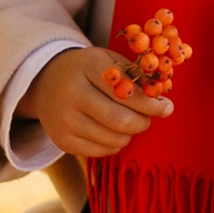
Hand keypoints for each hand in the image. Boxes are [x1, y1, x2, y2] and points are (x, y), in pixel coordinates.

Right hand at [15, 46, 173, 158]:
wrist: (46, 82)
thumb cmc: (87, 70)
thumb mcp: (107, 61)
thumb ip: (134, 76)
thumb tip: (161, 99)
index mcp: (87, 66)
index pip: (125, 90)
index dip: (150, 102)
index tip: (167, 107)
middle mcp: (72, 94)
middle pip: (120, 120)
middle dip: (143, 122)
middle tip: (149, 118)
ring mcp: (65, 120)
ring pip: (113, 139)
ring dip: (130, 133)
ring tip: (130, 121)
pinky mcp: (63, 141)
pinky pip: (102, 151)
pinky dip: (116, 143)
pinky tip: (113, 131)